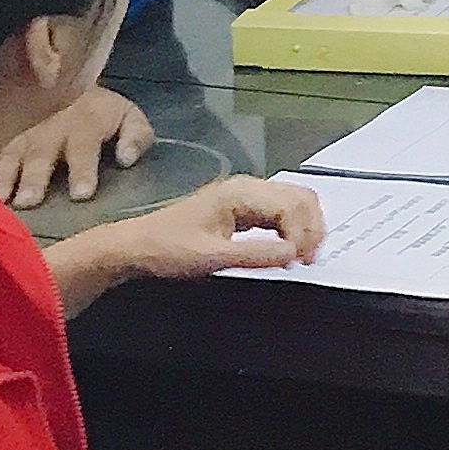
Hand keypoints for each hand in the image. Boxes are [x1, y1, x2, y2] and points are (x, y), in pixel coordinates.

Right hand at [0, 82, 152, 210]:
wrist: (60, 74)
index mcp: (85, 123)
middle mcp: (49, 126)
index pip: (84, 147)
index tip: (81, 193)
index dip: (83, 169)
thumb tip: (127, 159)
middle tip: (29, 202)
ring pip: (10, 151)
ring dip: (4, 174)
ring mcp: (20, 128)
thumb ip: (136, 136)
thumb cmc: (97, 109)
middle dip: (35, 177)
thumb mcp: (127, 115)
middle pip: (42, 153)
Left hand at [97, 174, 325, 284]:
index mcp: (240, 193)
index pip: (292, 205)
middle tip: (309, 260)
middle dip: (312, 227)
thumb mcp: (212, 257)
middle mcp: (246, 188)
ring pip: (293, 203)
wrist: (136, 247)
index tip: (303, 261)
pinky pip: (279, 212)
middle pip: (300, 197)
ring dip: (304, 228)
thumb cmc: (168, 249)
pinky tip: (287, 249)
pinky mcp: (241, 208)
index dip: (305, 234)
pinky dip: (291, 229)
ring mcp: (244, 196)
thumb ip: (255, 255)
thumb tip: (292, 254)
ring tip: (302, 257)